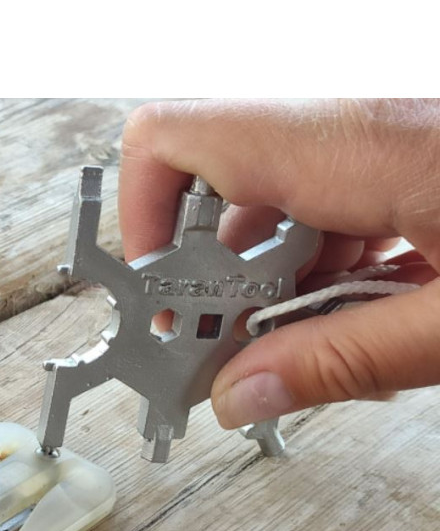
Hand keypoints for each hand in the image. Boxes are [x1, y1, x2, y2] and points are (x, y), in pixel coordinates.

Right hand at [119, 99, 439, 427]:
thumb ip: (343, 362)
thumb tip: (239, 395)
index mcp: (352, 150)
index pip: (176, 142)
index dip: (139, 217)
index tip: (152, 295)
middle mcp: (347, 136)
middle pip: (219, 201)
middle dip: (212, 287)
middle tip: (230, 357)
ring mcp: (370, 150)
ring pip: (268, 221)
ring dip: (272, 295)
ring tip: (313, 349)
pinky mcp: (391, 171)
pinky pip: (316, 223)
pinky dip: (316, 283)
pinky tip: (355, 323)